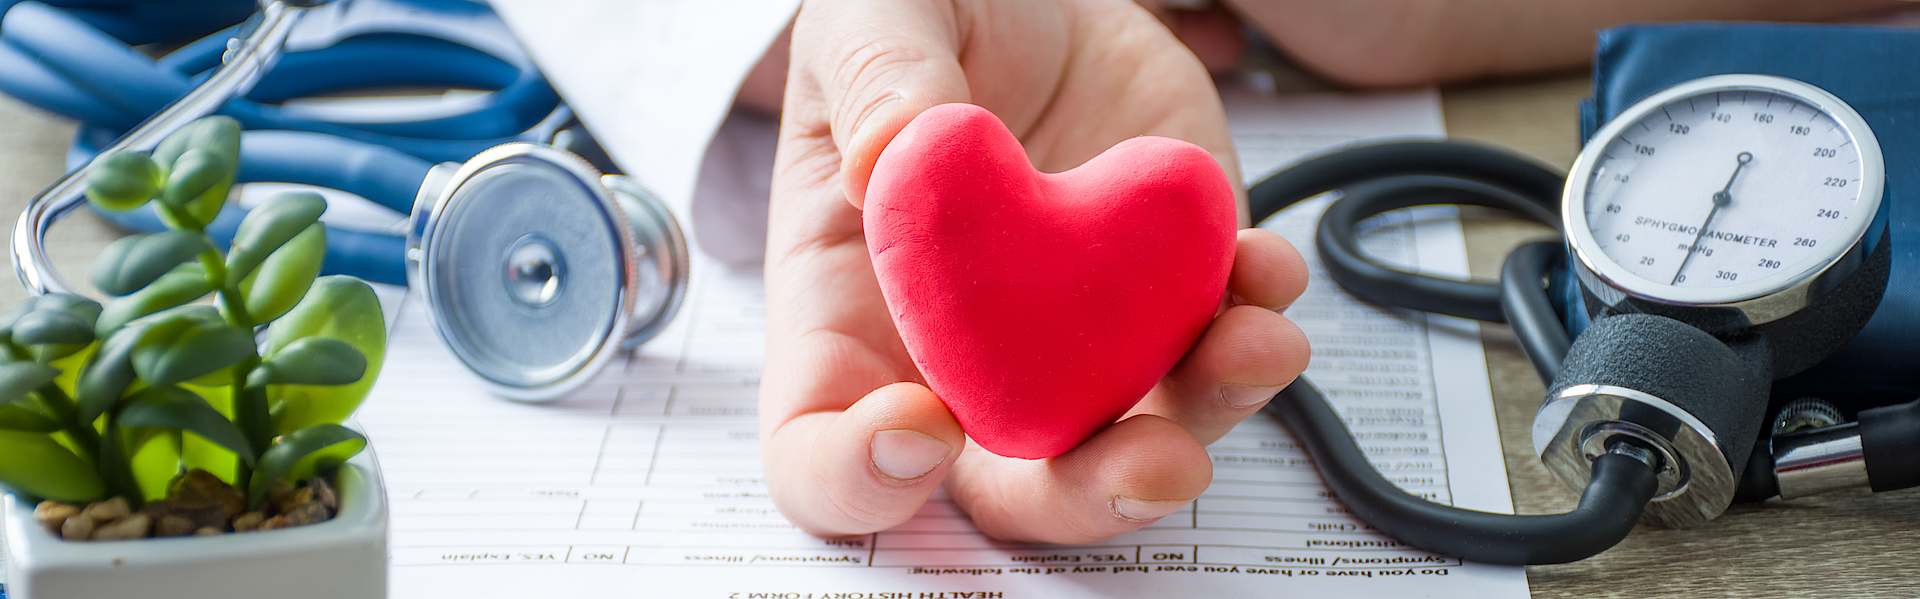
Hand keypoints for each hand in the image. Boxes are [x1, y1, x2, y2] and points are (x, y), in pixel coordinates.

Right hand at [761, 0, 1310, 543]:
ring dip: (1205, 416)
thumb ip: (870, 76)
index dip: (859, 476)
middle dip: (1087, 496)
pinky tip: (1265, 264)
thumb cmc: (926, 19)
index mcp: (848, 316)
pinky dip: (1255, 324)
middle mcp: (962, 358)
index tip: (921, 425)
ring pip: (1134, 439)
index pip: (820, 449)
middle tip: (1152, 459)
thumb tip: (884, 158)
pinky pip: (1217, 348)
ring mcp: (1072, 341)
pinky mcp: (1165, 296)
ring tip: (1253, 343)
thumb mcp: (872, 18)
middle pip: (1009, 491)